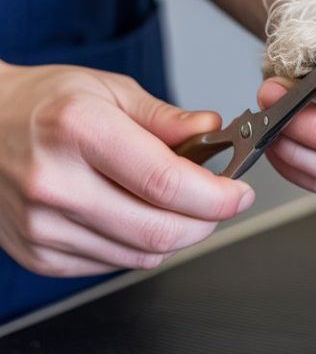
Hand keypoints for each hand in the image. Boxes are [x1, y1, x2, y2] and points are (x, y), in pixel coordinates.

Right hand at [0, 62, 253, 277]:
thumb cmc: (42, 102)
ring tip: (182, 204)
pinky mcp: (38, 254)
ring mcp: (43, 226)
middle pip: (158, 230)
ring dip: (177, 236)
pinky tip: (138, 215)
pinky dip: (139, 247)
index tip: (239, 191)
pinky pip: (110, 264)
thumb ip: (164, 118)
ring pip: (139, 255)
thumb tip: (213, 130)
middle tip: (223, 201)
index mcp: (79, 130)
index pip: (166, 182)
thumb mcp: (107, 89)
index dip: (216, 194)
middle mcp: (56, 183)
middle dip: (206, 221)